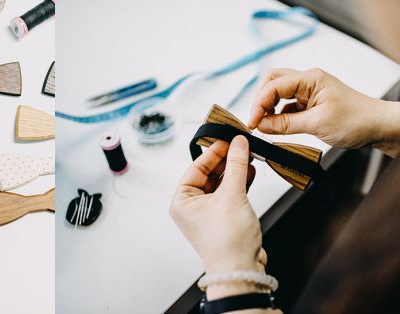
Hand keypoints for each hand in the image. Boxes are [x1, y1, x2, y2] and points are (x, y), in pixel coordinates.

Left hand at [170, 136, 266, 298]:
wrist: (241, 270)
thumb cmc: (227, 240)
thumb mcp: (232, 195)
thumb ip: (236, 166)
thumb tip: (238, 143)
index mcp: (182, 201)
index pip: (195, 167)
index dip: (213, 152)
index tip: (227, 138)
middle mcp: (191, 207)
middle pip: (208, 174)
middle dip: (226, 160)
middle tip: (240, 144)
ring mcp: (207, 213)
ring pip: (221, 184)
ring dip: (235, 170)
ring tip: (249, 155)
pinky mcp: (224, 218)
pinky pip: (230, 194)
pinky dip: (240, 183)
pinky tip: (251, 171)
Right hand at [248, 68, 399, 155]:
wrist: (378, 127)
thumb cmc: (357, 120)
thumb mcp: (317, 124)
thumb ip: (285, 124)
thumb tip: (261, 125)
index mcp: (310, 79)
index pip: (273, 86)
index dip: (259, 104)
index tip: (252, 122)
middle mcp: (307, 81)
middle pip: (272, 83)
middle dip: (260, 101)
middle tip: (256, 120)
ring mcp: (308, 92)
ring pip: (278, 94)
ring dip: (269, 108)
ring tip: (265, 126)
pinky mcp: (310, 104)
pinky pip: (286, 107)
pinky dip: (278, 117)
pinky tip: (277, 128)